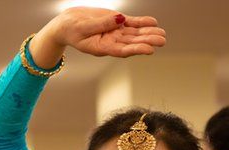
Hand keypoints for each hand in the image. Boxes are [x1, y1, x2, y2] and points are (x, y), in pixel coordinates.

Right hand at [31, 8, 165, 67]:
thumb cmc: (70, 29)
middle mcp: (110, 42)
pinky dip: (142, 23)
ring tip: (162, 34)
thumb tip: (120, 19)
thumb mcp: (82, 27)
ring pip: (134, 33)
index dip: (136, 50)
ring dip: (148, 33)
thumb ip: (101, 24)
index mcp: (101, 48)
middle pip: (131, 42)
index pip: (121, 50)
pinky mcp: (116, 23)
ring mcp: (114, 32)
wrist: (66, 24)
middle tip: (162, 40)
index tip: (149, 50)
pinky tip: (153, 22)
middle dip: (147, 41)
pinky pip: (131, 23)